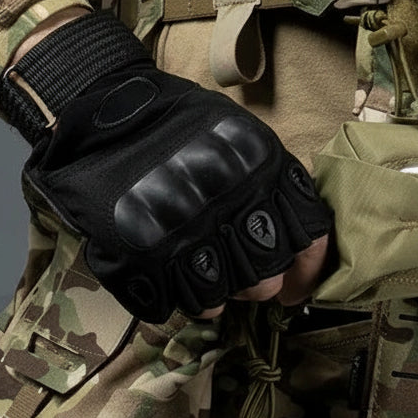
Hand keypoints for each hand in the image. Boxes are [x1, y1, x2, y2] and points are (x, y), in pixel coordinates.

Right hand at [0, 13, 332, 322]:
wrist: (108, 117)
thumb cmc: (183, 126)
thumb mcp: (243, 139)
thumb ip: (275, 184)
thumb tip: (298, 242)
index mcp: (265, 173)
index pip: (309, 237)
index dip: (308, 269)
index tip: (299, 284)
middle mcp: (234, 205)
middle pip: (269, 275)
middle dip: (264, 283)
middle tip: (250, 277)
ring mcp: (191, 233)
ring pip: (230, 292)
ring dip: (227, 291)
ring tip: (214, 275)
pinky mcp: (150, 254)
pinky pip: (189, 298)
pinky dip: (195, 300)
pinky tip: (188, 283)